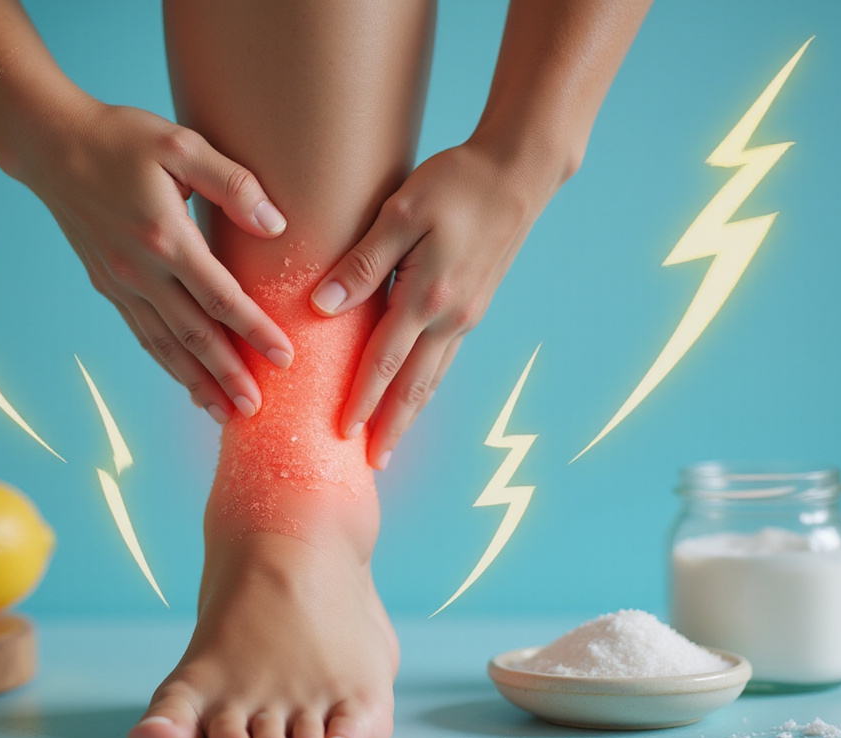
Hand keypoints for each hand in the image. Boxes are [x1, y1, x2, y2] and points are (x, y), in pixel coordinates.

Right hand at [8, 94, 293, 424]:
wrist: (52, 146)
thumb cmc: (120, 138)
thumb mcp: (180, 143)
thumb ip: (232, 183)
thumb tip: (275, 224)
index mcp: (165, 237)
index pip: (220, 297)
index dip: (254, 330)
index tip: (285, 358)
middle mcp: (140, 270)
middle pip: (193, 336)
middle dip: (228, 375)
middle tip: (258, 409)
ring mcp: (120, 284)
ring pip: (165, 346)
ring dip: (197, 382)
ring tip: (226, 414)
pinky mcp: (108, 287)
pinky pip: (143, 335)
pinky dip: (167, 364)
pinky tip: (188, 383)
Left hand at [309, 140, 566, 467]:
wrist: (519, 171)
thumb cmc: (455, 183)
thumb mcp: (401, 213)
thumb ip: (362, 263)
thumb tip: (321, 307)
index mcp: (428, 297)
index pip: (383, 361)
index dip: (361, 400)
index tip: (340, 433)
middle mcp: (452, 316)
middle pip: (414, 385)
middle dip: (391, 426)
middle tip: (373, 464)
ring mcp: (468, 314)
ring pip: (433, 376)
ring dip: (410, 412)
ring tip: (391, 441)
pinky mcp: (476, 304)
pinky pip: (446, 357)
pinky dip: (427, 382)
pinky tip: (416, 389)